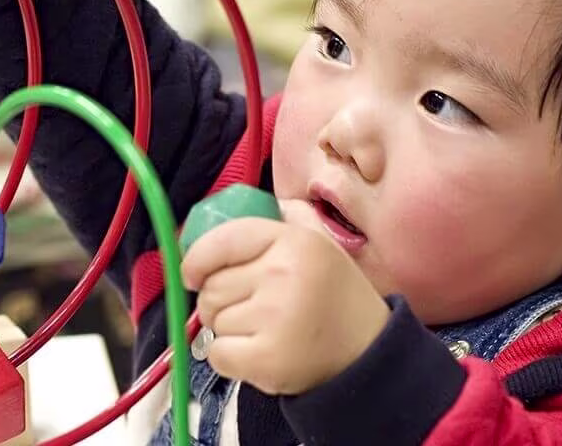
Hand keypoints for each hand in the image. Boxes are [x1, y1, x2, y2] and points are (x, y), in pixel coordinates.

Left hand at [181, 219, 389, 394]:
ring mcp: (275, 317)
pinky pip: (217, 353)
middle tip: (251, 311)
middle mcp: (283, 274)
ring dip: (229, 330)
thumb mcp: (322, 246)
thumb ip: (290, 219)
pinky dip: (230, 358)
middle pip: (212, 286)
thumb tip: (252, 203)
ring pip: (213, 321)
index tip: (192, 274)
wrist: (369, 356)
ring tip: (265, 332)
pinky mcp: (267, 359)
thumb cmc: (336, 299)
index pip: (222, 240)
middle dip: (219, 301)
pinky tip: (259, 354)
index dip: (197, 258)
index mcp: (294, 241)